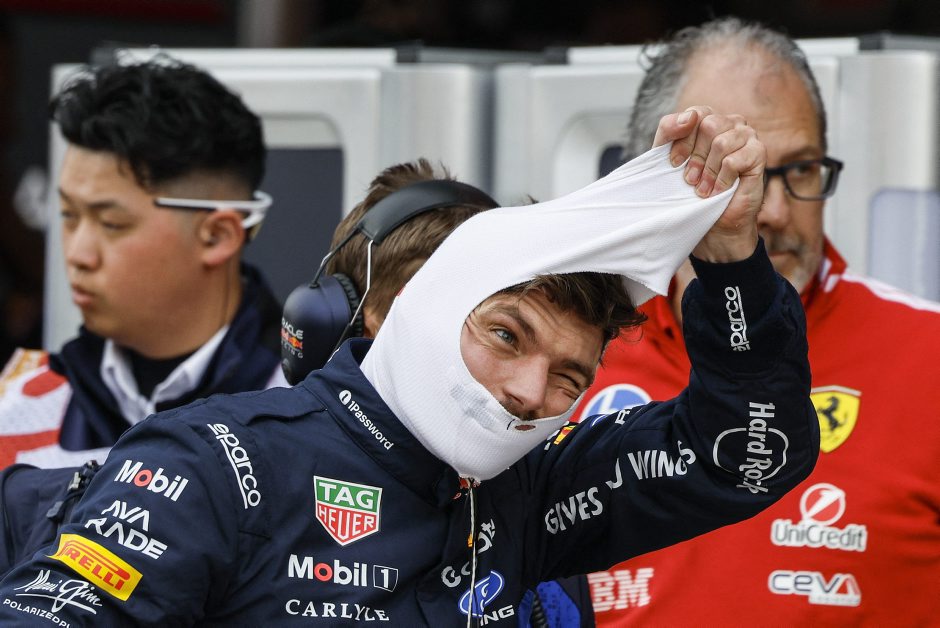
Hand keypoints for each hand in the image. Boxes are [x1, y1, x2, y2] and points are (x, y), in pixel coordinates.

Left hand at [653, 106, 764, 262]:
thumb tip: (689, 116)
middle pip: (708, 125)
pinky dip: (721, 180)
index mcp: (710, 120)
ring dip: (708, 172)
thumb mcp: (667, 158)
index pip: (695, 114)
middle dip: (696, 158)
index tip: (675, 164)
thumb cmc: (690, 189)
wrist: (713, 222)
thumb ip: (669, 130)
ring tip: (704, 189)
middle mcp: (731, 123)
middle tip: (692, 180)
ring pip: (721, 142)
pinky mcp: (758, 154)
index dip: (682, 141)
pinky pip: (733, 160)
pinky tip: (719, 191)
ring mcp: (747, 136)